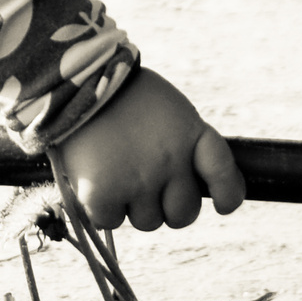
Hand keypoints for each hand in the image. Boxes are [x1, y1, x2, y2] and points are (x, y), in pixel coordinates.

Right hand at [52, 68, 247, 231]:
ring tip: (114, 171)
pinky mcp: (103, 194)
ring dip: (133, 205)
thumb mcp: (169, 110)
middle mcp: (171, 162)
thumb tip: (185, 190)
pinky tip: (94, 179)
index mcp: (191, 135)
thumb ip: (184, 146)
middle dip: (166, 205)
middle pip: (183, 214)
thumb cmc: (121, 94)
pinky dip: (102, 207)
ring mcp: (138, 181)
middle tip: (143, 182)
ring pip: (148, 221)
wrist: (74, 79)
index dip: (228, 195)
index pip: (224, 177)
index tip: (223, 205)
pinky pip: (111, 221)